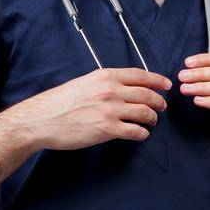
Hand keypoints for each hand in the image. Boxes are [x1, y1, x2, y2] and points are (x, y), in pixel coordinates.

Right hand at [23, 67, 171, 151]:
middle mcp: (111, 91)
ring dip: (152, 119)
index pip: (140, 75)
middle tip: (162, 107)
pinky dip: (142, 133)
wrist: (43, 120)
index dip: (157, 80)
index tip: (166, 85)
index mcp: (105, 76)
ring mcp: (110, 110)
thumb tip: (123, 88)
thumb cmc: (59, 103)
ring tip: (152, 121)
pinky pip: (136, 131)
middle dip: (159, 102)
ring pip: (145, 113)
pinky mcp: (108, 129)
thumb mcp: (84, 83)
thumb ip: (105, 84)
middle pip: (147, 95)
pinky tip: (141, 134)